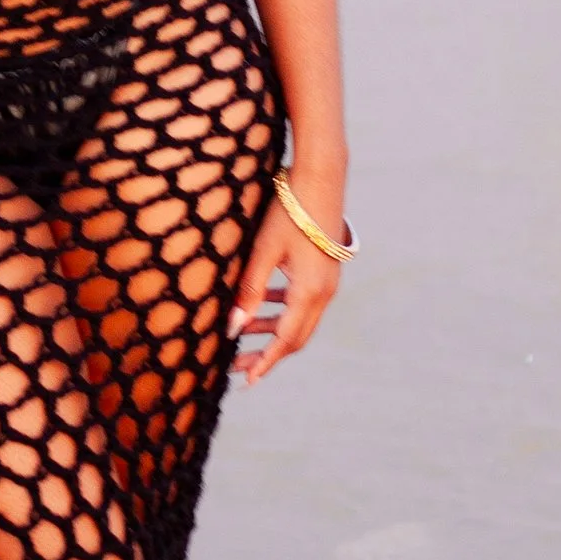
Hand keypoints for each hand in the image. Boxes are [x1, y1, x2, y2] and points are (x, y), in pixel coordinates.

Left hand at [229, 160, 346, 385]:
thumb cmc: (288, 212)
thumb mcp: (263, 252)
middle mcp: (324, 293)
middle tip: (238, 363)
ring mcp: (328, 281)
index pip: (286, 341)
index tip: (247, 381)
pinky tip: (262, 301)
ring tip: (244, 330)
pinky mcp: (325, 268)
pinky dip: (283, 308)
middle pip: (296, 336)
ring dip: (273, 329)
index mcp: (310, 293)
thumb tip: (231, 328)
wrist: (320, 178)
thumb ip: (248, 292)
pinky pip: (304, 300)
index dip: (266, 362)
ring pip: (300, 319)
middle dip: (267, 352)